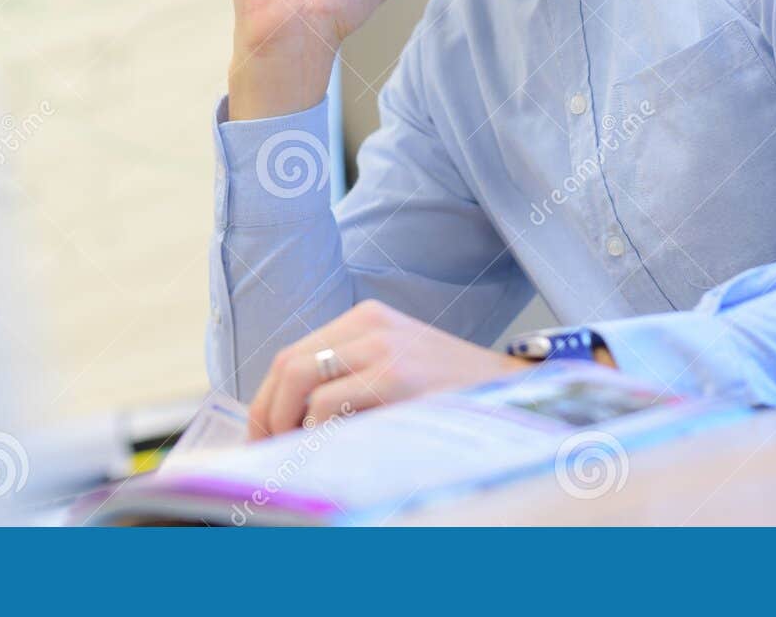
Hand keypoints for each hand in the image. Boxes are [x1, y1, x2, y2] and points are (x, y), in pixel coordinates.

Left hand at [247, 300, 533, 439]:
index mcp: (367, 319)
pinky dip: (315, 432)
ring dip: (284, 425)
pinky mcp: (394, 377)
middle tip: (266, 453)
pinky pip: (329, 404)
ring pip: (300, 381)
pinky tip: (329, 450)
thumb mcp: (397, 368)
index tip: (261, 437)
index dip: (266, 401)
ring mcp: (383, 348)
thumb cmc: (452, 394)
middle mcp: (370, 324)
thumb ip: (350, 378)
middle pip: (287, 365)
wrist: (514, 395)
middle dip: (266, 415)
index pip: (292, 355)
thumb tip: (288, 423)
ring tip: (293, 455)